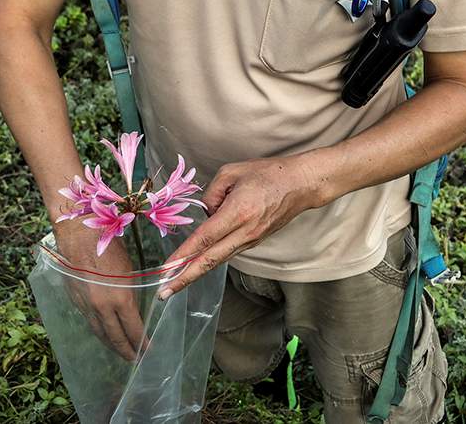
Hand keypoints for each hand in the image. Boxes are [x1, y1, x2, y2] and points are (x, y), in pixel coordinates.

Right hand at [54, 221, 148, 360]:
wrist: (79, 237)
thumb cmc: (110, 247)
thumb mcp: (129, 271)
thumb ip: (131, 294)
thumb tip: (133, 309)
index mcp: (120, 299)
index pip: (133, 329)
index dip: (141, 342)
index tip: (148, 350)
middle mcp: (102, 308)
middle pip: (115, 337)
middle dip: (126, 350)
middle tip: (135, 359)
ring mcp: (86, 306)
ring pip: (100, 332)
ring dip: (111, 344)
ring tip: (120, 351)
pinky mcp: (76, 301)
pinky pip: (89, 321)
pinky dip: (98, 331)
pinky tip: (104, 333)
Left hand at [157, 155, 321, 299]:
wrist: (300, 185)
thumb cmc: (267, 174)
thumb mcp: (231, 172)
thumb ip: (210, 194)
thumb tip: (205, 215)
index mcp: (237, 213)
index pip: (204, 239)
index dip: (182, 255)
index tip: (165, 268)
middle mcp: (244, 232)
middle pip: (210, 261)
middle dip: (184, 278)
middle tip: (164, 293)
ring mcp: (251, 240)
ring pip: (218, 260)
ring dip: (196, 272)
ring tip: (174, 282)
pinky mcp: (255, 242)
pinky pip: (228, 252)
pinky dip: (211, 259)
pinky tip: (197, 262)